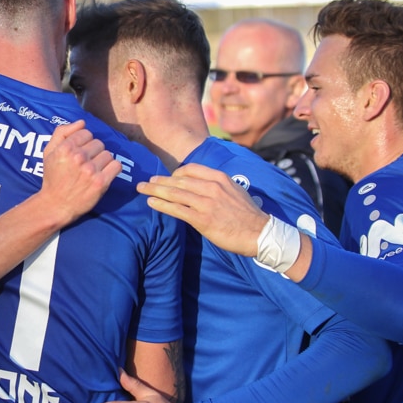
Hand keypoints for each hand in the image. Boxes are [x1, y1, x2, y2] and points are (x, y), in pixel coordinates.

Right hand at [35, 120, 122, 226]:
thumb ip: (61, 132)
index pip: (86, 133)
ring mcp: (90, 170)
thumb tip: (82, 122)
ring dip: (102, 161)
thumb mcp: (48, 152)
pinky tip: (103, 174)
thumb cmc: (53, 177)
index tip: (79, 152)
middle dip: (93, 152)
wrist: (56, 204)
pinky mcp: (101, 182)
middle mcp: (78, 157)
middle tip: (85, 163)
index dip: (84, 142)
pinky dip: (112, 169)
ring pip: (107, 154)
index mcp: (65, 148)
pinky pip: (116, 165)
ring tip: (93, 170)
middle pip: (98, 143)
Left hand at [137, 162, 267, 256]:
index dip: (175, 173)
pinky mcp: (202, 219)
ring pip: (174, 193)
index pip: (190, 169)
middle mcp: (211, 187)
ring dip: (154, 190)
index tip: (167, 178)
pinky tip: (151, 203)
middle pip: (178, 181)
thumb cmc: (248, 215)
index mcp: (220, 178)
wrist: (260, 233)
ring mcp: (206, 203)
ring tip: (142, 189)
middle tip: (145, 182)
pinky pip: (177, 210)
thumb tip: (200, 186)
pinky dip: (161, 205)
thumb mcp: (234, 191)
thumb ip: (217, 186)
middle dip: (159, 181)